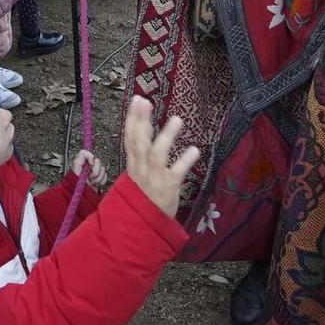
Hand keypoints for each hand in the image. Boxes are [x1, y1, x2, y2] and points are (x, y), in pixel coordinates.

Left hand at [71, 147, 107, 189]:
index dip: (90, 157)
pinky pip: (105, 176)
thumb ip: (79, 159)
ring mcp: (94, 172)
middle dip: (95, 171)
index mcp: (82, 163)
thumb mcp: (74, 170)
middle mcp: (88, 166)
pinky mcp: (99, 178)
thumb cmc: (75, 185)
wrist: (81, 197)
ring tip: (92, 182)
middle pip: (98, 161)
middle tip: (90, 176)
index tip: (90, 164)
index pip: (86, 153)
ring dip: (98, 177)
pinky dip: (101, 181)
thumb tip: (90, 157)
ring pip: (103, 169)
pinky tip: (96, 183)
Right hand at [121, 95, 198, 218]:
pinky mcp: (168, 188)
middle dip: (141, 121)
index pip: (129, 137)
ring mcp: (154, 178)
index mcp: (133, 164)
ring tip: (177, 119)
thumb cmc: (142, 196)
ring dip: (166, 136)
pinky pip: (176, 173)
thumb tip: (142, 126)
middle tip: (146, 101)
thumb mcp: (137, 173)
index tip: (137, 99)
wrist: (141, 225)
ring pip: (157, 154)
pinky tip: (194, 150)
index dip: (132, 118)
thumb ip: (139, 152)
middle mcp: (141, 168)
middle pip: (139, 142)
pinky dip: (185, 161)